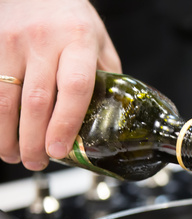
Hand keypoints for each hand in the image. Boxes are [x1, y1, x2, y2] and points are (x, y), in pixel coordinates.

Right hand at [0, 0, 120, 170]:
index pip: (75, 88)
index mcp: (79, 41)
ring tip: (15, 156)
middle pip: (36, 101)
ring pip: (4, 98)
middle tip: (37, 163)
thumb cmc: (71, 16)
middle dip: (34, 140)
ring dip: (7, 135)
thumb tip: (113, 116)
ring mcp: (12, 41)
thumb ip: (105, 76)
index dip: (66, 124)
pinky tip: (1, 133)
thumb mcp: (98, 40)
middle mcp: (44, 40)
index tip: (60, 151)